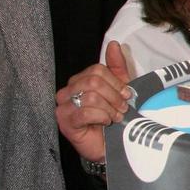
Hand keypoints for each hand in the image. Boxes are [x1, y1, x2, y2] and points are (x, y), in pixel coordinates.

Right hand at [55, 41, 132, 163]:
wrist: (110, 145)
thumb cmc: (113, 117)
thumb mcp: (119, 88)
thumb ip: (116, 66)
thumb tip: (113, 44)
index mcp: (80, 80)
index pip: (97, 70)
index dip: (115, 82)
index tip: (126, 94)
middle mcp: (67, 91)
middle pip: (93, 81)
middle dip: (114, 95)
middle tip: (122, 108)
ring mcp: (63, 107)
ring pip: (90, 96)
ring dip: (109, 108)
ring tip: (115, 116)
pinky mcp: (65, 122)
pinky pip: (84, 112)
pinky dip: (101, 116)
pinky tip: (106, 122)